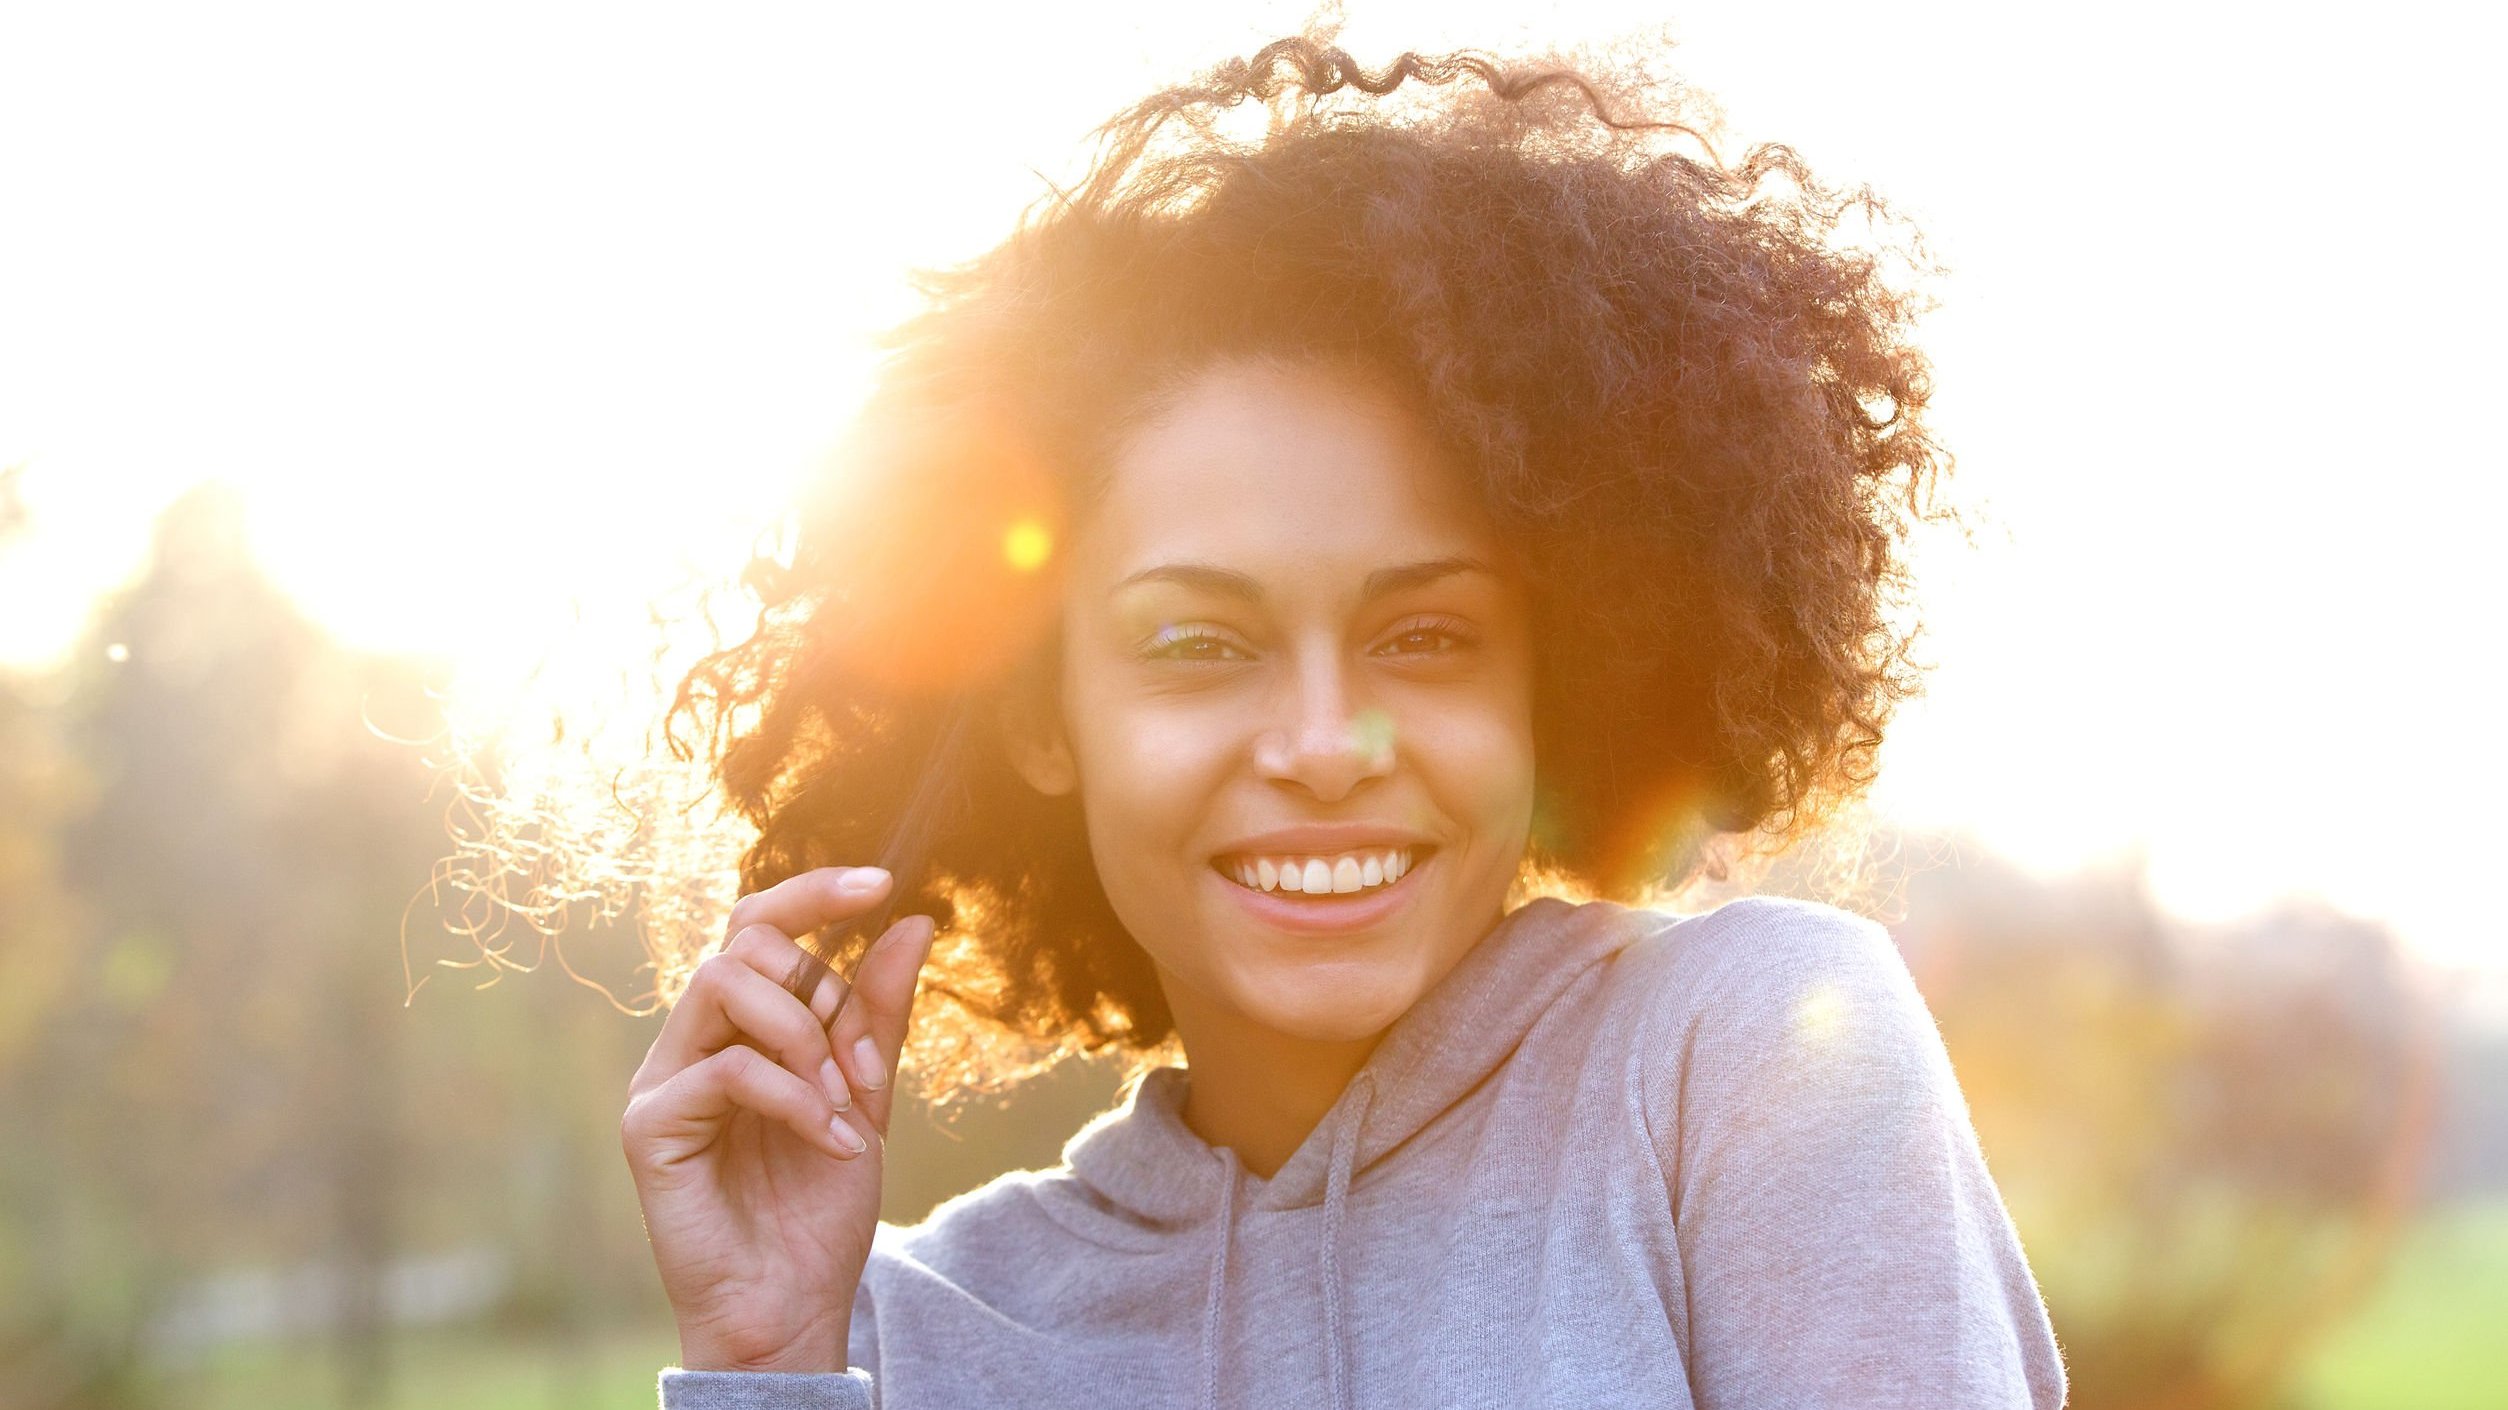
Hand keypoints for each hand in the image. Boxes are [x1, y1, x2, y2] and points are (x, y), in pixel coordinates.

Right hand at [621, 866, 936, 1372]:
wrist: (793, 1304)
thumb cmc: (818, 1207)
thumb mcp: (865, 1095)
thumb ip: (877, 1013)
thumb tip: (912, 921)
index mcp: (738, 1027)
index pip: (757, 926)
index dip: (812, 893)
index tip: (880, 883)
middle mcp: (690, 1041)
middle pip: (744, 943)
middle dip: (825, 993)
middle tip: (863, 1069)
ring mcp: (663, 1080)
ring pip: (725, 984)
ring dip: (808, 1036)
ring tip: (845, 1105)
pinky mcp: (650, 1127)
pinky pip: (728, 1068)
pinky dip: (797, 1097)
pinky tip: (832, 1141)